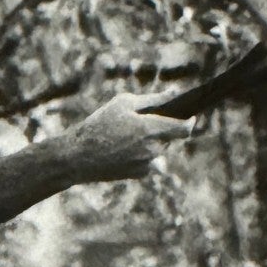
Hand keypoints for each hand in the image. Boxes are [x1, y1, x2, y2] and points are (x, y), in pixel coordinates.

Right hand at [68, 92, 193, 180]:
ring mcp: (146, 163)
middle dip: (163, 130)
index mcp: (150, 129)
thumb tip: (174, 92)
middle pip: (170, 138)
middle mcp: (152, 149)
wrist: (77, 157)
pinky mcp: (138, 174)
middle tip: (143, 124)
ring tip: (126, 138)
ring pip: (159, 150)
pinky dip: (142, 155)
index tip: (189, 117)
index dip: (189, 122)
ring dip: (151, 143)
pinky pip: (149, 162)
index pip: (184, 128)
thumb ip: (153, 99)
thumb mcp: (123, 104)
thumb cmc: (98, 125)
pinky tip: (122, 150)